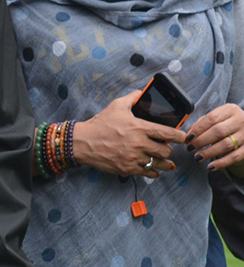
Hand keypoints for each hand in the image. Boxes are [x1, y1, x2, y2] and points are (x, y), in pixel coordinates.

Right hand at [72, 89, 186, 175]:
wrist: (82, 142)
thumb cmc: (100, 124)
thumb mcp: (116, 106)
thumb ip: (132, 98)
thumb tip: (142, 93)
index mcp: (140, 128)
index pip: (169, 133)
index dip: (180, 136)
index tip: (183, 137)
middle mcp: (139, 144)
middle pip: (166, 151)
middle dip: (168, 149)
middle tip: (165, 147)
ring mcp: (134, 158)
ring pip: (159, 164)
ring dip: (164, 162)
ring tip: (166, 161)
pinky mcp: (127, 169)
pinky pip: (148, 173)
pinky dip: (153, 172)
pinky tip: (154, 169)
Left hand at [185, 103, 243, 172]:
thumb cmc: (227, 122)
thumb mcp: (218, 117)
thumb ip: (203, 123)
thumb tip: (189, 134)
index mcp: (230, 110)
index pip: (212, 118)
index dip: (198, 128)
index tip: (188, 137)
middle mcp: (240, 120)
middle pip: (218, 131)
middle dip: (201, 141)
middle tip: (190, 147)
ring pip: (226, 145)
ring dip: (209, 152)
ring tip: (197, 157)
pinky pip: (235, 157)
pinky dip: (222, 163)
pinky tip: (211, 166)